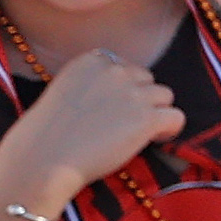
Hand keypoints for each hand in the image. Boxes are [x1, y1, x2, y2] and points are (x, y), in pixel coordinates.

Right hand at [0, 49, 183, 208]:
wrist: (43, 159)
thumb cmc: (45, 135)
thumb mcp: (64, 92)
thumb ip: (92, 85)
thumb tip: (116, 98)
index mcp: (91, 61)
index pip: (123, 66)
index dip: (123, 87)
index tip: (114, 106)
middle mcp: (114, 71)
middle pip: (146, 79)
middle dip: (140, 98)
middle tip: (126, 122)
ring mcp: (132, 93)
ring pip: (165, 96)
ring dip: (156, 112)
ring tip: (142, 133)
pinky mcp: (146, 118)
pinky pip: (176, 117)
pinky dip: (171, 128)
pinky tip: (155, 139)